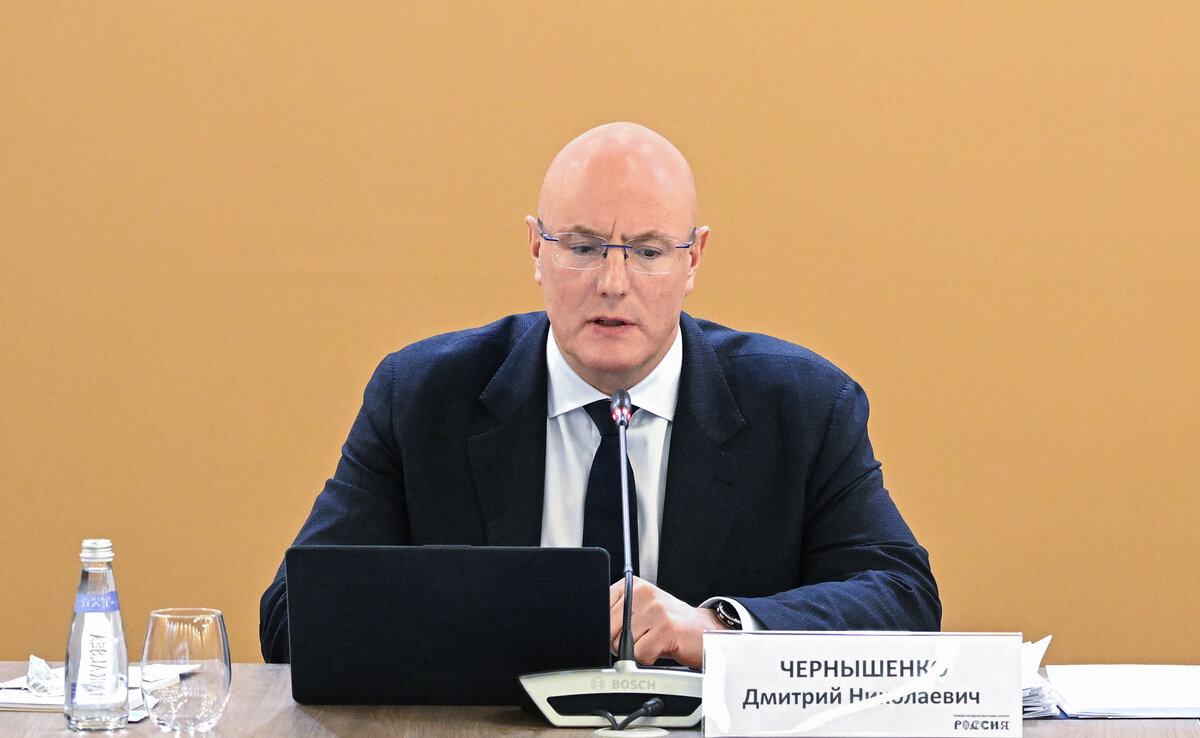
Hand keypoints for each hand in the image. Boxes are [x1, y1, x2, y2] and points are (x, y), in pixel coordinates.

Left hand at [608, 576, 729, 668]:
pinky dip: (649, 659)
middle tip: (641, 639)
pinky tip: (661, 648)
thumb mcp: (640, 612)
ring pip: (624, 644)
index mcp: (633, 586)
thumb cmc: (669, 625)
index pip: (601, 608)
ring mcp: (656, 609)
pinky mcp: (666, 628)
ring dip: (637, 652)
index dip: (607, 628)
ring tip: (653, 642)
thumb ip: (617, 615)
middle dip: (620, 643)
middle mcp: (644, 593)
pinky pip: (641, 654)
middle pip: (609, 629)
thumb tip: (594, 632)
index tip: (620, 631)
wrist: (703, 630)